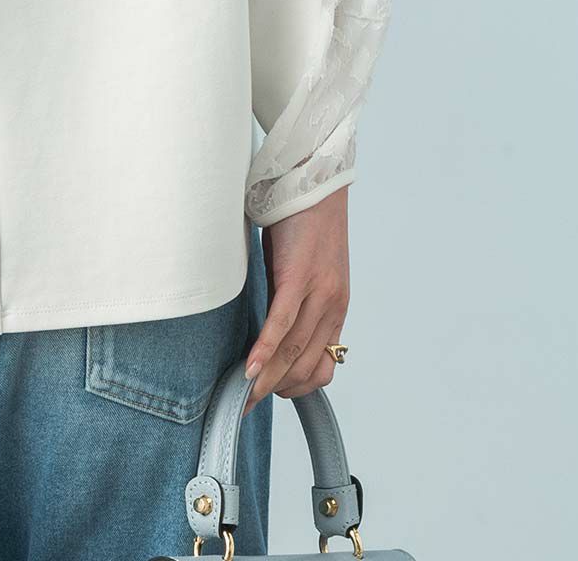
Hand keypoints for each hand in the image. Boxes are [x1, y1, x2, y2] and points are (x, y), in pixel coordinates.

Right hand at [243, 187, 349, 409]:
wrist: (312, 177)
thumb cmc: (302, 218)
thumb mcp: (303, 267)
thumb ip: (292, 298)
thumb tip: (267, 326)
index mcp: (335, 305)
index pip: (321, 366)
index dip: (296, 388)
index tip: (269, 394)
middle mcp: (333, 304)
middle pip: (305, 367)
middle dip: (275, 390)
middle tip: (245, 401)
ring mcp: (320, 292)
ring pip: (293, 353)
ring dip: (266, 379)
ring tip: (242, 393)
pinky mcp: (300, 276)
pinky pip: (282, 325)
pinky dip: (265, 351)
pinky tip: (250, 368)